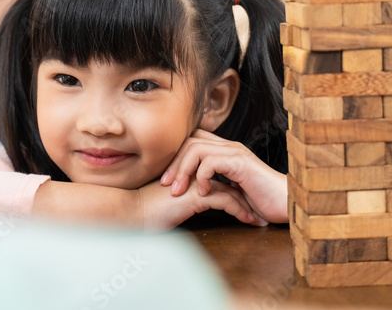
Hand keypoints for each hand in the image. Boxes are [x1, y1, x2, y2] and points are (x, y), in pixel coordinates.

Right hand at [136, 175, 265, 230]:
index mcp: (188, 172)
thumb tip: (193, 204)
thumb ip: (183, 197)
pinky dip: (240, 210)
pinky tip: (249, 220)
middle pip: (228, 179)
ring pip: (230, 189)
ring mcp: (195, 181)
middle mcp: (193, 172)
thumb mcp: (169, 201)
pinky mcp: (197, 194)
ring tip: (259, 217)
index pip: (218, 175)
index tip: (247, 199)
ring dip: (247, 204)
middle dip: (245, 194)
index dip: (234, 187)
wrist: (131, 213)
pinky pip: (226, 200)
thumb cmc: (146, 210)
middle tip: (260, 206)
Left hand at [160, 129, 287, 223]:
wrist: (287, 203)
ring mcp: (235, 153)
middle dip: (173, 162)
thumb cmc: (262, 201)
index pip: (192, 140)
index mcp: (225, 151)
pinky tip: (203, 192)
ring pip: (196, 148)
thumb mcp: (232, 191)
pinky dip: (202, 176)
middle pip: (190, 140)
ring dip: (182, 170)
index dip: (176, 156)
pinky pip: (211, 162)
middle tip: (164, 184)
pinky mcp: (241, 163)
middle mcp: (229, 147)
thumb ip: (215, 184)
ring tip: (177, 190)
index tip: (166, 180)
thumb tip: (192, 191)